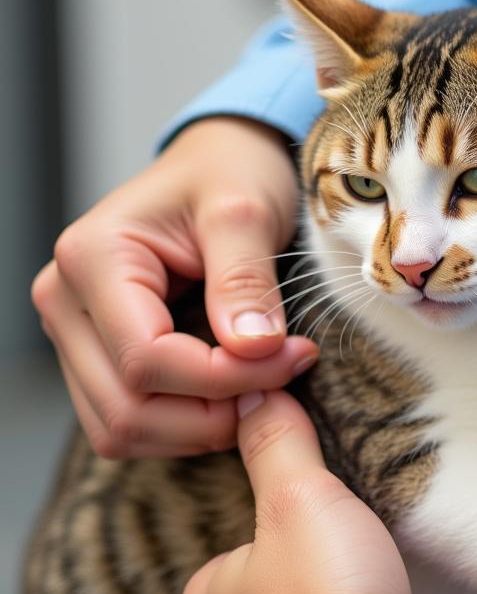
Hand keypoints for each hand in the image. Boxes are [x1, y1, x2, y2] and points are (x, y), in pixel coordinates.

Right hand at [31, 117, 318, 456]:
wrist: (217, 164)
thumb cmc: (229, 173)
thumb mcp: (246, 211)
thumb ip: (245, 279)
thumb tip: (252, 348)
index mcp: (92, 259)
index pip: (146, 360)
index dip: (226, 377)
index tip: (293, 357)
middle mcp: (66, 301)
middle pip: (127, 409)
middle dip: (214, 413)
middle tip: (284, 382)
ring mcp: (76, 334)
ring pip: (120, 430)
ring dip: (198, 429)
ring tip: (262, 388)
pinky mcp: (97, 356)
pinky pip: (128, 421)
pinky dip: (184, 425)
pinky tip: (233, 394)